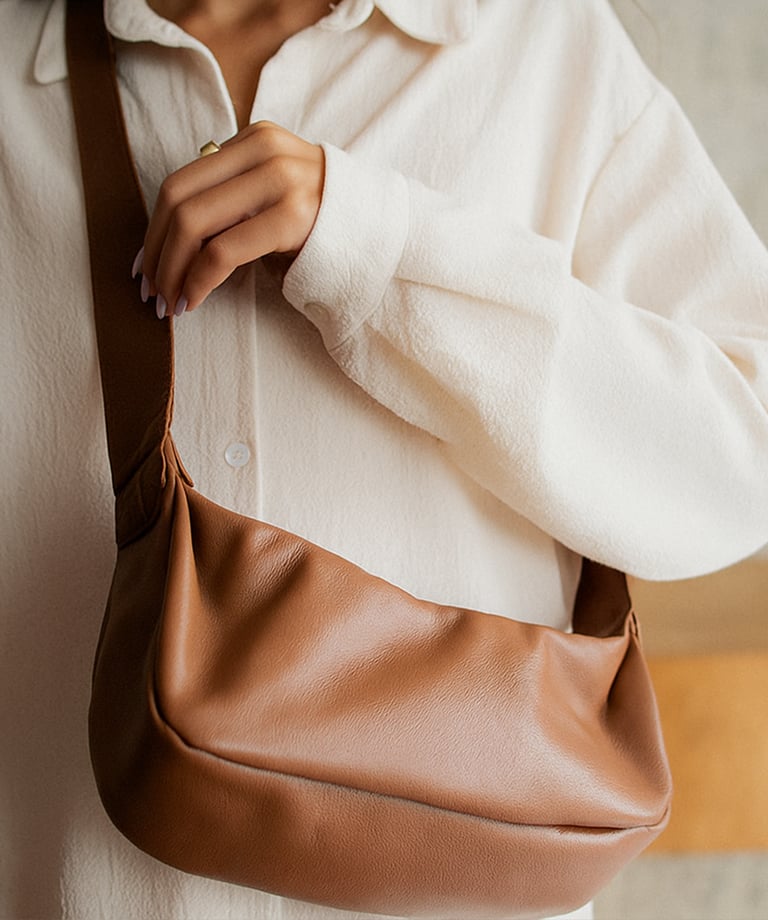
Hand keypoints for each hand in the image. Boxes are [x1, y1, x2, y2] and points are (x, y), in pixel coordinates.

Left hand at [133, 121, 324, 317]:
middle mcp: (263, 152)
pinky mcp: (292, 218)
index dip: (153, 228)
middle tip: (150, 290)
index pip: (182, 180)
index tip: (144, 264)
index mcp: (254, 140)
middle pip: (178, 199)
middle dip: (156, 251)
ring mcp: (280, 182)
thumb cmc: (325, 223)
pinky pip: (222, 251)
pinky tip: (193, 300)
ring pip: (194, 223)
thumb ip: (234, 194)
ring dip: (171, 269)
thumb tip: (171, 235)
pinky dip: (197, 280)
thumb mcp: (275, 193)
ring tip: (168, 301)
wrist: (383, 232)